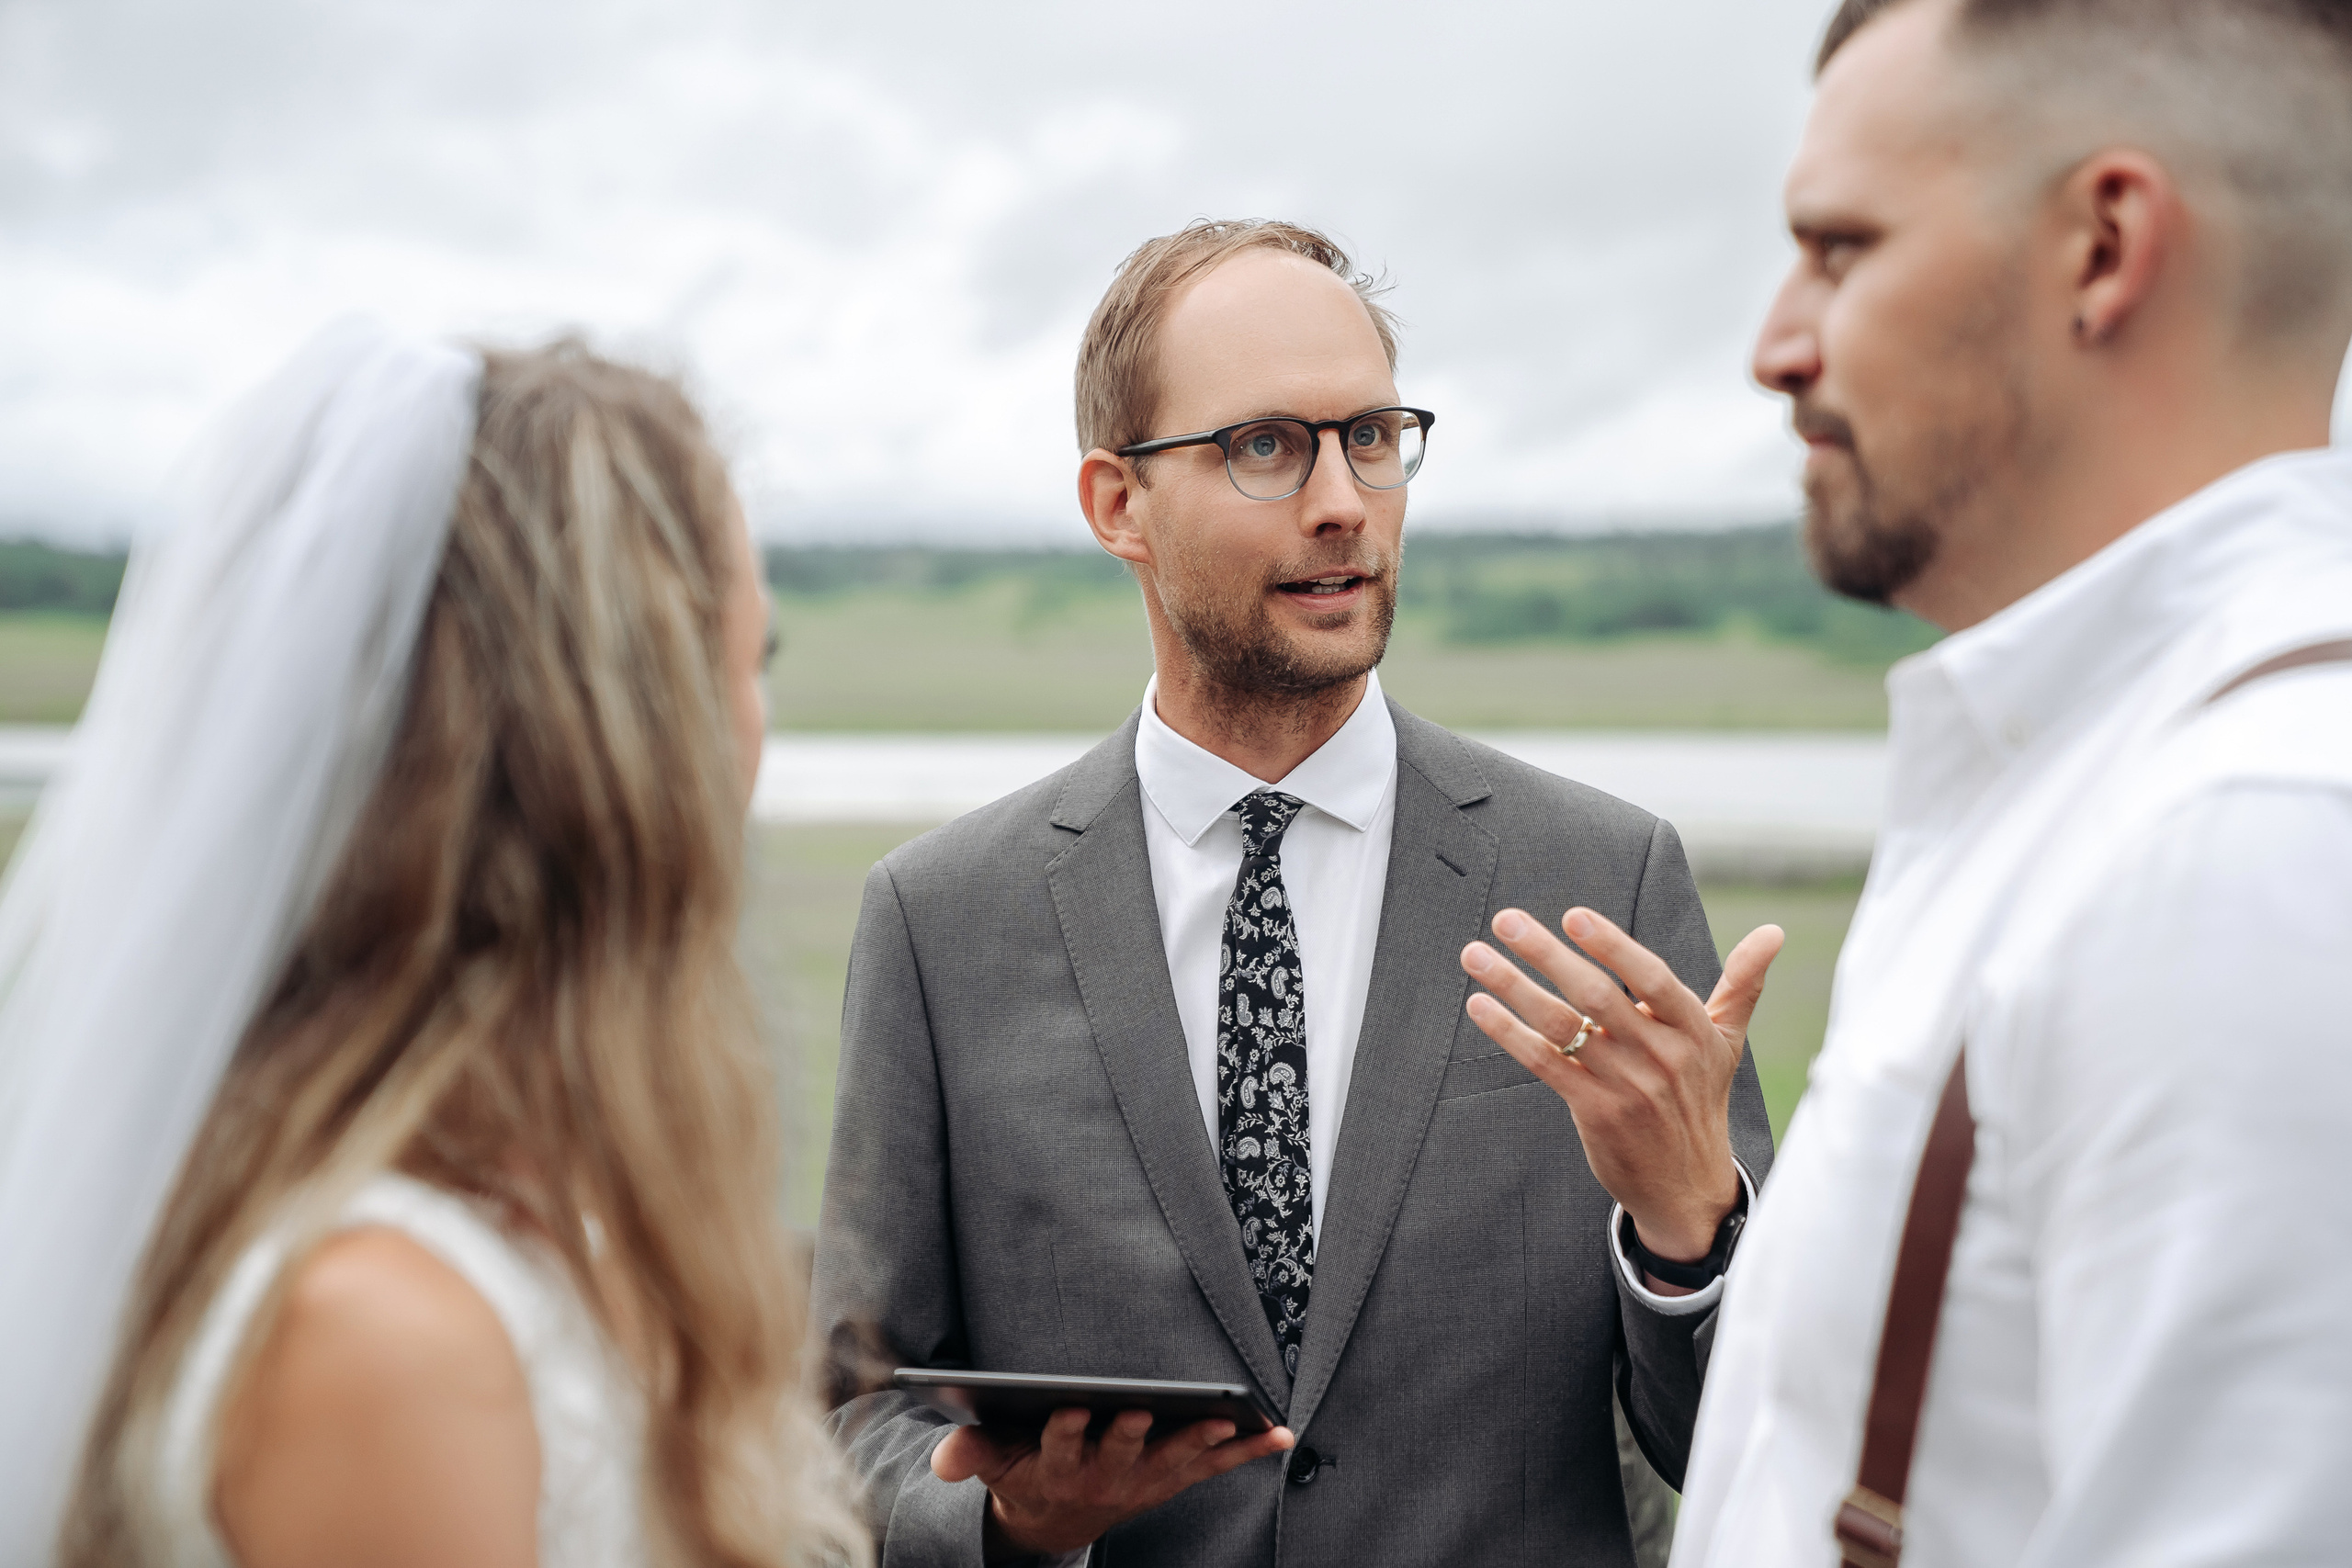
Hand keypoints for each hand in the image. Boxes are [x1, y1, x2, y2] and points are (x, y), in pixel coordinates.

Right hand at [932, 1407, 1295, 1559]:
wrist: (1057, 1522)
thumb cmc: (1023, 1473)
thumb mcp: (990, 1464)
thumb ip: (970, 1454)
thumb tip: (945, 1456)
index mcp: (1056, 1468)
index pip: (1057, 1447)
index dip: (1062, 1430)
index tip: (1067, 1406)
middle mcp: (1103, 1478)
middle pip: (1121, 1454)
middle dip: (1132, 1433)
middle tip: (1141, 1410)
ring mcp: (1144, 1482)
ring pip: (1176, 1461)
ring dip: (1202, 1444)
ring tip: (1229, 1422)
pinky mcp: (1174, 1478)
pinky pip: (1216, 1467)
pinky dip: (1248, 1452)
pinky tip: (1280, 1432)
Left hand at [1460, 907, 1782, 1270]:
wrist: (1688, 1185)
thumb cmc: (1700, 1098)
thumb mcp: (1727, 1041)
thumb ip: (1743, 984)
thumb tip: (1775, 931)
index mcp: (1692, 1031)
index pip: (1653, 979)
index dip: (1614, 947)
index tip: (1574, 915)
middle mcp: (1660, 1057)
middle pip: (1597, 996)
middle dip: (1548, 954)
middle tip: (1506, 919)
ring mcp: (1625, 1086)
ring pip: (1562, 1027)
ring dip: (1513, 987)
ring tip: (1475, 954)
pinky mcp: (1594, 1112)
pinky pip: (1545, 1064)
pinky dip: (1510, 1033)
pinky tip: (1480, 1005)